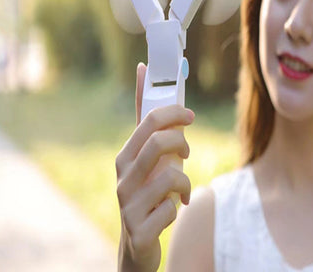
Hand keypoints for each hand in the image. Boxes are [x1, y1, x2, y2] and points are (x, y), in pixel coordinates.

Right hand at [116, 63, 194, 271]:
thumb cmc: (147, 190)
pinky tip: (172, 211)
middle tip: (188, 152)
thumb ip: (148, 119)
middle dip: (182, 143)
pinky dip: (179, 206)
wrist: (137, 243)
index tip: (190, 115)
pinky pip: (172, 207)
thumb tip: (143, 69)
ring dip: (184, 181)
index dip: (174, 112)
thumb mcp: (147, 156)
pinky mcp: (139, 229)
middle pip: (159, 142)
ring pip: (171, 175)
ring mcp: (128, 204)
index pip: (148, 119)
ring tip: (182, 188)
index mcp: (125, 155)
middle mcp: (123, 177)